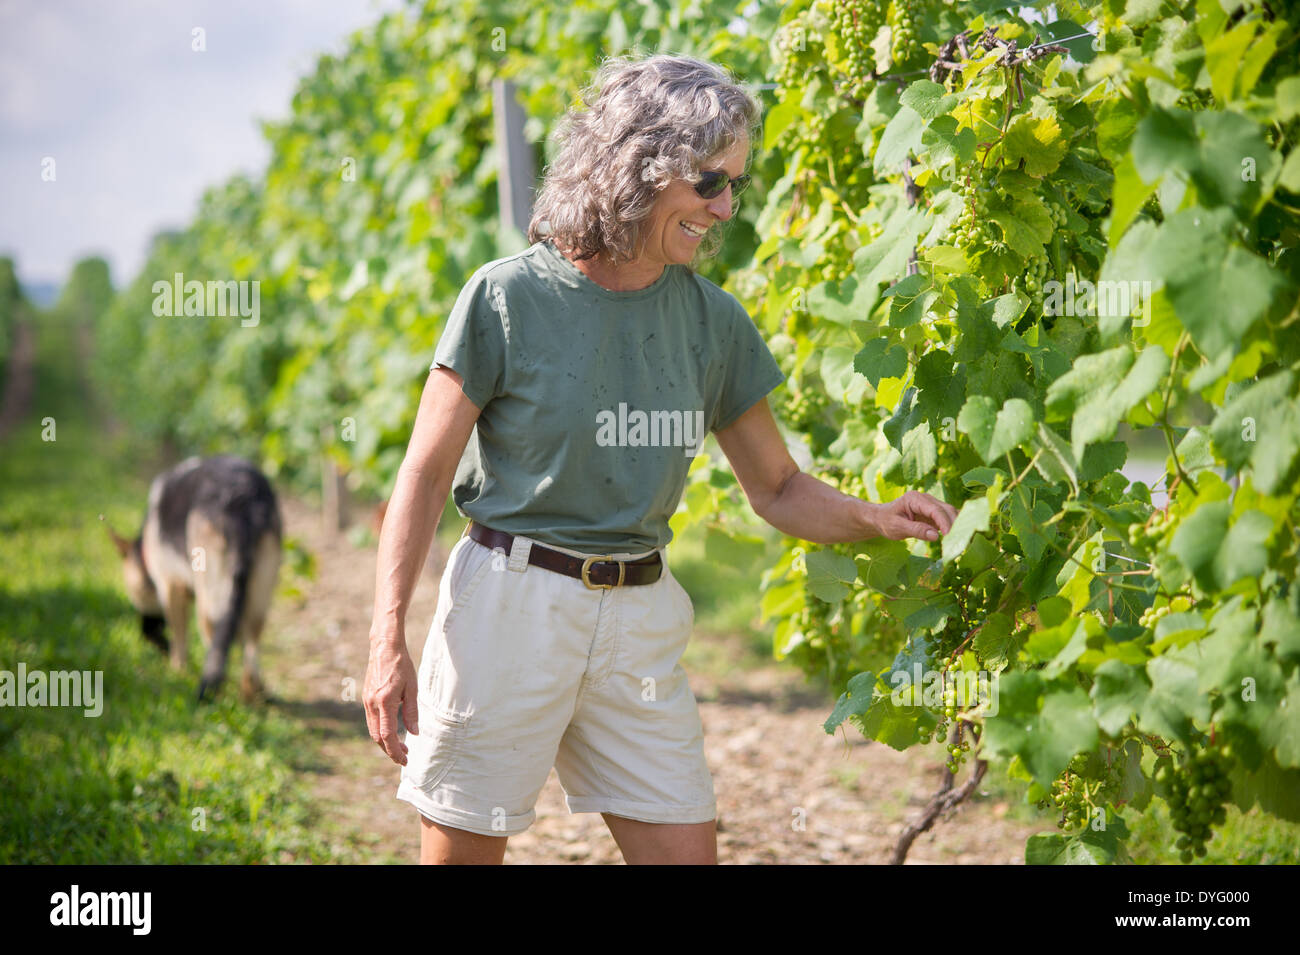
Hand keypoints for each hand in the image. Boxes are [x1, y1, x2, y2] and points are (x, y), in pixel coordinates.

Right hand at [363, 632, 418, 765]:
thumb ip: (412, 712)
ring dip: (385, 742)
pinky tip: (392, 732)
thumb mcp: (412, 688)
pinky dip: (380, 731)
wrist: (384, 647)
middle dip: (390, 751)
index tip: (405, 760)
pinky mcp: (366, 698)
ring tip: (401, 747)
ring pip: (373, 730)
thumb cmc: (402, 665)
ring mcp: (367, 701)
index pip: (387, 735)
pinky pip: (371, 721)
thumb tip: (414, 733)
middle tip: (405, 757)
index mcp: (385, 701)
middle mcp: (372, 703)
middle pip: (378, 737)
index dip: (395, 751)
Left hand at [875, 490, 957, 542]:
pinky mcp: (934, 514)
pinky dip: (954, 528)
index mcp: (915, 498)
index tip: (950, 536)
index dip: (945, 523)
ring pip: (950, 514)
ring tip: (962, 541)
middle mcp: (926, 499)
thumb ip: (916, 530)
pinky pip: (948, 519)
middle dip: (956, 524)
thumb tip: (935, 536)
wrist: (881, 518)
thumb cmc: (886, 521)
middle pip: (947, 510)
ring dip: (958, 526)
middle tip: (961, 542)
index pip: (935, 510)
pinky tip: (958, 538)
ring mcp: (932, 505)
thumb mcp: (897, 527)